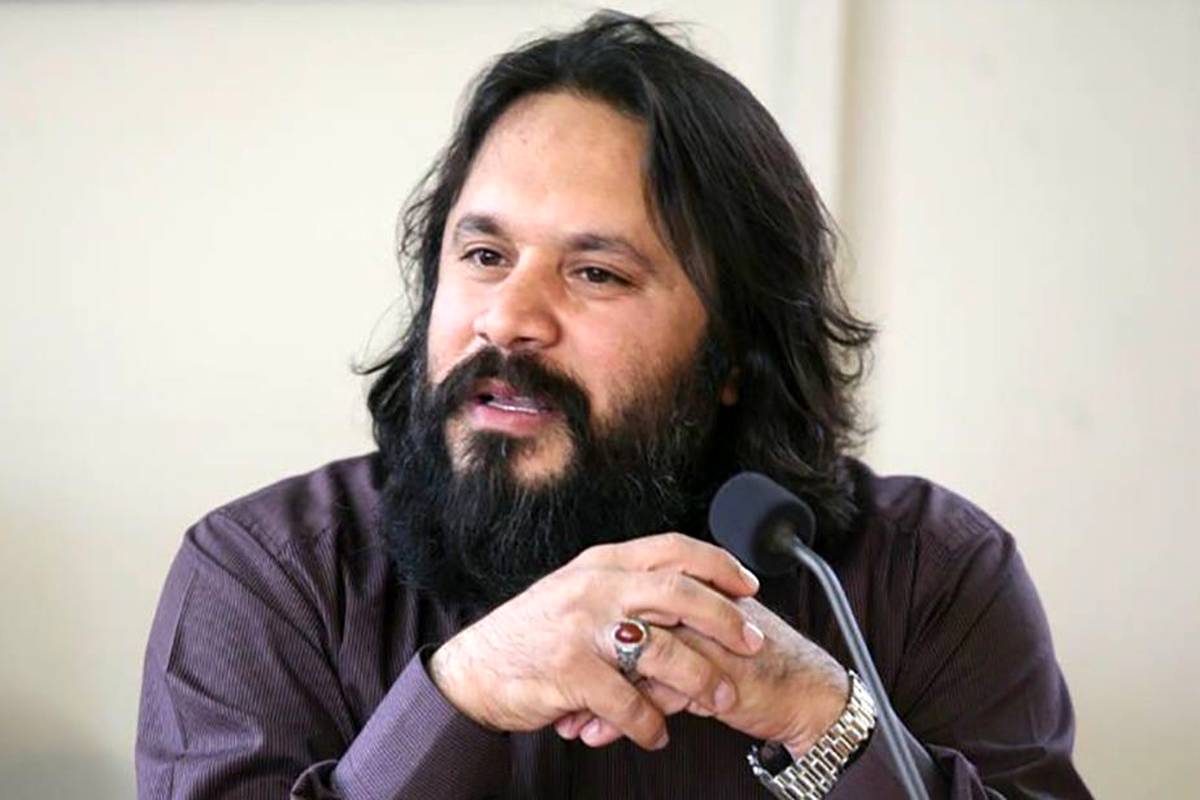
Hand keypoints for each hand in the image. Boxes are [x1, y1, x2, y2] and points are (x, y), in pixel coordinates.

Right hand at [427, 533, 765, 750]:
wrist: (473, 670)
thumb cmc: (533, 634)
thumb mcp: (577, 593)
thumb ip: (623, 587)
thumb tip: (687, 593)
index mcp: (601, 563)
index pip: (672, 549)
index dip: (718, 563)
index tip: (749, 583)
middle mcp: (594, 586)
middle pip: (679, 592)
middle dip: (725, 618)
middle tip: (753, 642)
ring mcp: (580, 628)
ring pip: (662, 651)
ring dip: (700, 680)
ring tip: (720, 700)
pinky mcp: (569, 671)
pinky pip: (627, 702)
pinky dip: (649, 724)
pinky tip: (656, 734)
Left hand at [557, 597, 848, 756]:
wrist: (806, 693)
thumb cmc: (750, 665)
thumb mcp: (697, 638)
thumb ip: (660, 631)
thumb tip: (607, 652)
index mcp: (683, 583)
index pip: (619, 598)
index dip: (587, 633)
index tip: (561, 663)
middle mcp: (689, 601)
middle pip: (618, 625)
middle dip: (583, 664)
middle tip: (557, 695)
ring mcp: (700, 632)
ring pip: (630, 659)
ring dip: (598, 696)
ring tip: (576, 721)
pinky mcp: (713, 669)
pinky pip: (655, 692)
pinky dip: (624, 717)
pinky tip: (603, 733)